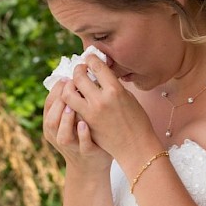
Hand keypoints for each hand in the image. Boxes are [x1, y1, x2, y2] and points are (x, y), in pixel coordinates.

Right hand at [43, 80, 111, 173]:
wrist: (93, 163)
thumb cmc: (84, 133)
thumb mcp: (73, 117)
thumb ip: (70, 101)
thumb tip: (72, 75)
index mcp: (53, 125)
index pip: (49, 105)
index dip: (56, 91)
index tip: (67, 79)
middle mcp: (58, 137)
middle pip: (51, 119)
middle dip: (59, 102)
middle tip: (70, 87)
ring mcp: (72, 147)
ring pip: (63, 135)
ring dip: (66, 119)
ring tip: (72, 106)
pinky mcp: (87, 153)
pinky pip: (83, 145)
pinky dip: (83, 135)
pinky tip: (85, 124)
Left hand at [65, 55, 157, 169]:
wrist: (136, 147)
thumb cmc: (137, 122)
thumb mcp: (129, 98)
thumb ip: (113, 87)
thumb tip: (100, 77)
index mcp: (115, 90)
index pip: (97, 66)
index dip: (91, 59)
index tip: (89, 58)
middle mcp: (101, 100)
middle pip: (79, 76)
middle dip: (77, 70)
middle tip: (79, 70)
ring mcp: (90, 113)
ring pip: (68, 93)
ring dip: (69, 86)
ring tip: (73, 85)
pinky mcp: (85, 124)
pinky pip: (71, 108)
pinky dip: (70, 101)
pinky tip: (74, 100)